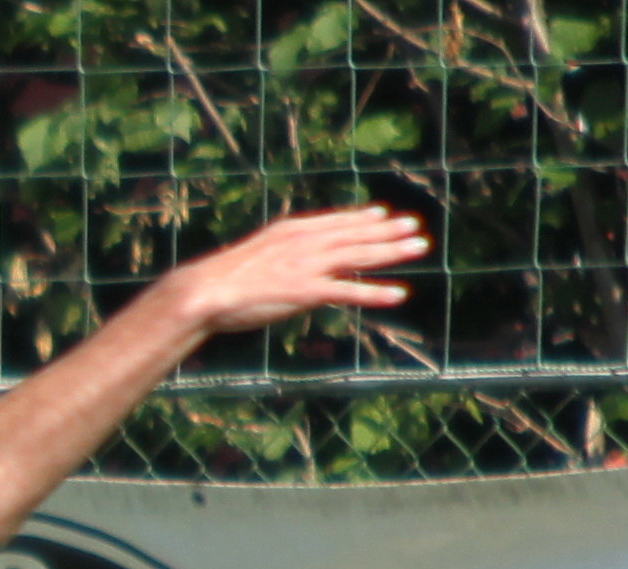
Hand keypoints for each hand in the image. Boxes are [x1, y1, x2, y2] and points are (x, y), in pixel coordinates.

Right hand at [168, 206, 430, 336]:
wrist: (207, 291)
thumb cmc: (220, 282)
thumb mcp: (252, 259)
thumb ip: (274, 257)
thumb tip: (280, 266)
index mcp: (291, 231)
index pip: (335, 222)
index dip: (362, 219)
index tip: (383, 214)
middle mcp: (305, 242)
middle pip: (355, 234)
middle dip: (388, 231)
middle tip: (415, 227)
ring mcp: (308, 266)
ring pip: (359, 255)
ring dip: (392, 252)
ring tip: (420, 248)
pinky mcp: (307, 292)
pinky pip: (349, 290)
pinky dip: (375, 293)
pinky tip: (398, 294)